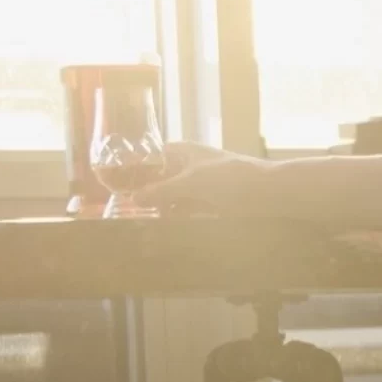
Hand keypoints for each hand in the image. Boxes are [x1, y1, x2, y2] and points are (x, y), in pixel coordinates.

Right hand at [116, 141, 269, 215]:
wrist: (271, 193)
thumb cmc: (232, 179)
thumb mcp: (192, 182)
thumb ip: (162, 190)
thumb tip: (135, 198)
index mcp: (182, 152)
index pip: (149, 157)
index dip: (131, 168)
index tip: (111, 181)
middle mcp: (188, 167)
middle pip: (157, 180)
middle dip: (144, 194)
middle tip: (123, 210)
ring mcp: (199, 186)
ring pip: (170, 198)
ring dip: (160, 209)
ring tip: (141, 224)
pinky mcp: (209, 204)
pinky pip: (186, 211)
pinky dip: (176, 218)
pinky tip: (164, 229)